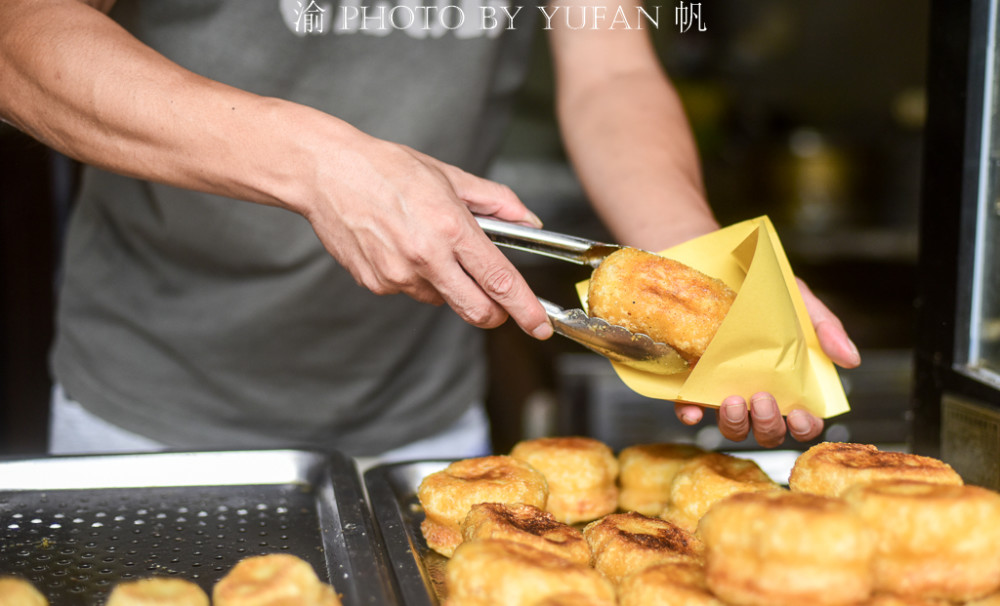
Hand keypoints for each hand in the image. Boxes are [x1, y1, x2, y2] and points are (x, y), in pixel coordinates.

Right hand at [299, 132, 553, 339]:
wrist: (326, 173)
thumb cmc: (385, 168)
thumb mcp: (449, 175)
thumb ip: (496, 201)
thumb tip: (528, 221)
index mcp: (450, 228)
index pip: (499, 280)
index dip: (525, 309)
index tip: (539, 325)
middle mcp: (426, 257)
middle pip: (477, 310)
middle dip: (495, 313)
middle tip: (499, 303)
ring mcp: (398, 275)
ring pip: (442, 298)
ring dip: (448, 284)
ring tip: (427, 244)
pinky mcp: (376, 284)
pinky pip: (410, 291)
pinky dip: (415, 276)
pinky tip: (399, 246)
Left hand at [673, 278, 860, 446]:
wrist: (719, 267)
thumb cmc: (766, 291)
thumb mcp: (801, 302)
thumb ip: (825, 328)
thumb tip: (851, 359)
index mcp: (788, 382)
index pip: (803, 420)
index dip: (805, 427)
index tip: (801, 415)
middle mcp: (757, 393)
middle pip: (767, 431)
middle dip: (768, 424)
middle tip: (762, 398)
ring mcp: (723, 391)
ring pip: (732, 427)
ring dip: (734, 423)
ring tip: (732, 400)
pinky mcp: (691, 383)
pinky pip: (688, 410)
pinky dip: (689, 414)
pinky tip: (691, 410)